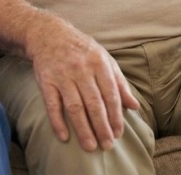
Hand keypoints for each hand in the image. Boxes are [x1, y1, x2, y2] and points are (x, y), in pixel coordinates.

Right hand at [27, 19, 139, 151]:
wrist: (49, 34)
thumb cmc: (81, 49)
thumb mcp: (104, 59)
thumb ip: (119, 83)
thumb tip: (134, 106)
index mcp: (99, 63)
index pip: (110, 95)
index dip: (115, 116)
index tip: (118, 134)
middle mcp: (81, 69)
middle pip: (94, 103)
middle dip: (102, 126)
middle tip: (107, 145)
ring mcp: (62, 75)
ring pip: (74, 106)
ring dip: (83, 128)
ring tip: (90, 146)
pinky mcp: (46, 80)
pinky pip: (52, 104)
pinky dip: (57, 121)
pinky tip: (64, 136)